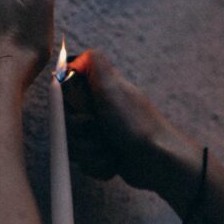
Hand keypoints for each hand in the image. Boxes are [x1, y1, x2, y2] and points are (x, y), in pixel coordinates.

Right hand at [65, 49, 190, 191]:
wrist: (157, 161)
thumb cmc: (135, 124)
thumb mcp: (112, 85)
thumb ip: (94, 63)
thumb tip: (75, 57)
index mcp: (100, 92)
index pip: (66, 97)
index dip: (67, 108)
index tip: (80, 112)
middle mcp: (100, 112)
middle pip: (66, 125)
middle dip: (79, 134)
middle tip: (98, 132)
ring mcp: (102, 135)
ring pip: (74, 147)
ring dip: (90, 152)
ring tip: (110, 150)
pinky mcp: (105, 157)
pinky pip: (86, 164)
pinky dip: (98, 166)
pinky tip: (114, 163)